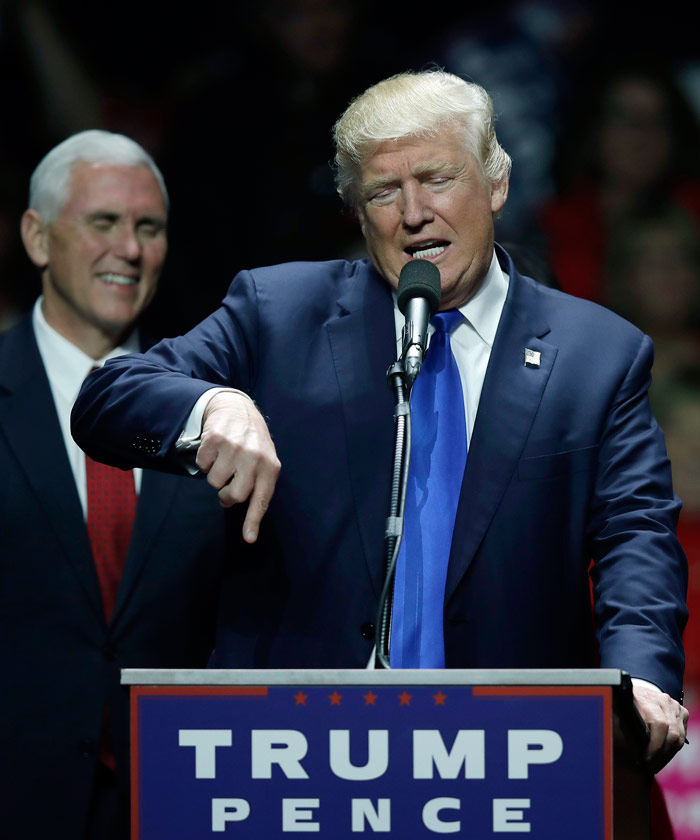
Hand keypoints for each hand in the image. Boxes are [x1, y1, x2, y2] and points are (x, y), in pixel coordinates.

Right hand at [196, 391, 280, 542]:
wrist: (237, 408)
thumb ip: (258, 484)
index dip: (253, 521)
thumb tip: (245, 513)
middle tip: (228, 485)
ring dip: (215, 475)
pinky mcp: (215, 439)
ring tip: (224, 460)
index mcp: (270, 466)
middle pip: (234, 495)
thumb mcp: (265, 460)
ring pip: (214, 481)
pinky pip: (202, 465)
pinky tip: (215, 449)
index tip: (249, 538)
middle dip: (227, 495)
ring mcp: (234, 448)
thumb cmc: (252, 441)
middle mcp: (254, 457)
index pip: (262, 499)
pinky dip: (205, 461)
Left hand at [632, 683, 688, 772]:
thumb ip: (625, 725)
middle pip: (672, 734)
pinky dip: (673, 748)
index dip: (655, 746)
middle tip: (650, 767)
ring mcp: (674, 706)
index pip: (659, 724)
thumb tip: (624, 748)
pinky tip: (663, 754)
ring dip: (667, 755)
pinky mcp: (682, 711)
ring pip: (679, 737)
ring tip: (655, 764)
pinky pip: (682, 735)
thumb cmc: (627, 703)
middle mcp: (662, 701)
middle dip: (661, 756)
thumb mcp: (621, 710)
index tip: (645, 759)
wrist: (639, 690)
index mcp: (645, 698)